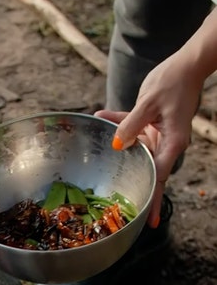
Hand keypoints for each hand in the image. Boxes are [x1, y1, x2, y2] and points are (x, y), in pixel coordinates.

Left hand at [96, 50, 201, 225]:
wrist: (187, 63)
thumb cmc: (174, 82)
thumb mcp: (149, 103)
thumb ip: (131, 125)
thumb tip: (117, 144)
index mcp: (172, 143)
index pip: (159, 176)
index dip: (151, 199)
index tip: (147, 220)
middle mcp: (167, 143)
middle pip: (149, 172)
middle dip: (136, 189)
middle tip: (125, 215)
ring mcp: (158, 134)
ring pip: (135, 149)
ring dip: (118, 145)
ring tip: (98, 148)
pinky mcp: (151, 123)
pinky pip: (131, 129)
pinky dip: (117, 123)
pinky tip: (100, 115)